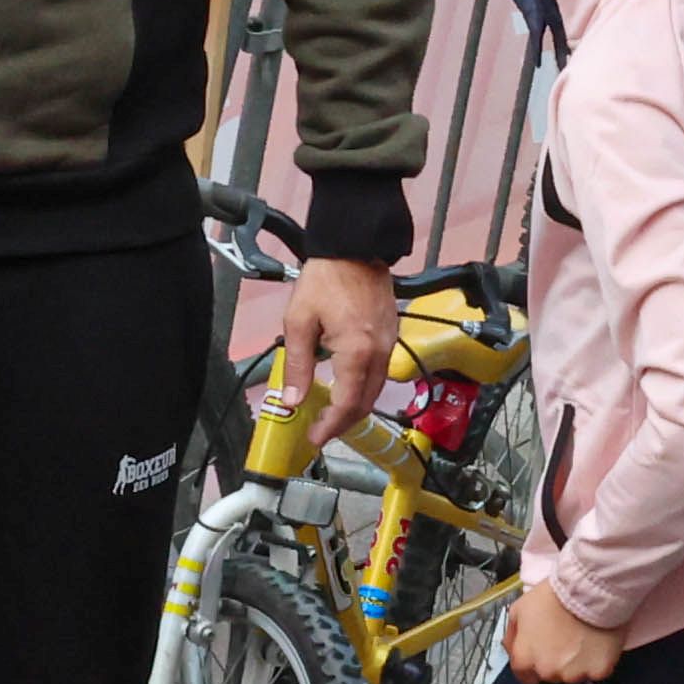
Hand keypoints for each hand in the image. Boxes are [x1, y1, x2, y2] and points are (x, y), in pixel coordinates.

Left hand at [274, 254, 401, 460]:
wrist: (354, 247)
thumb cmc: (326, 278)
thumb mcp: (299, 321)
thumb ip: (297, 364)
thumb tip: (292, 399)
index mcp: (357, 352)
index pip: (348, 404)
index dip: (331, 427)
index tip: (315, 437)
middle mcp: (380, 352)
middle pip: (366, 402)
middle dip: (344, 423)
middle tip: (321, 431)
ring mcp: (389, 343)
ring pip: (376, 389)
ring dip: (355, 407)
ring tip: (331, 414)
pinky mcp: (391, 334)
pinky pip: (381, 372)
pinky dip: (364, 388)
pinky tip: (346, 387)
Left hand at [503, 584, 621, 683]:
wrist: (589, 590)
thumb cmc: (555, 596)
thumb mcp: (519, 609)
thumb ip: (513, 635)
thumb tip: (512, 647)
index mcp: (526, 659)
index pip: (525, 676)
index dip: (533, 662)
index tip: (542, 652)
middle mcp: (549, 672)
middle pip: (550, 674)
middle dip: (556, 661)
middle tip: (564, 637)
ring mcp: (575, 674)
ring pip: (574, 675)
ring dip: (577, 662)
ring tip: (583, 637)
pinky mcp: (599, 671)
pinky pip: (597, 671)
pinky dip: (597, 660)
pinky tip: (597, 641)